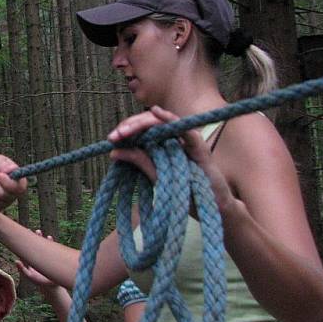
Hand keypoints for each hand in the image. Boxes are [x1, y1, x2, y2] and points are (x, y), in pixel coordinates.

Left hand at [15, 230, 57, 290]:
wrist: (51, 286)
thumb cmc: (40, 282)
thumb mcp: (30, 276)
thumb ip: (22, 269)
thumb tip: (15, 260)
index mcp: (29, 261)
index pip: (25, 250)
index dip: (22, 243)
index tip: (20, 235)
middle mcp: (36, 257)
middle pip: (33, 245)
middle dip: (31, 237)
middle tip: (29, 230)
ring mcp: (44, 257)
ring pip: (41, 245)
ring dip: (40, 238)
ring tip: (38, 231)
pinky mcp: (52, 258)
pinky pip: (51, 248)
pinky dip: (50, 242)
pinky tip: (49, 237)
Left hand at [108, 106, 235, 213]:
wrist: (211, 208)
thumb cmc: (186, 191)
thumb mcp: (156, 176)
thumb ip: (139, 162)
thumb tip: (113, 152)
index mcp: (164, 144)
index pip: (143, 130)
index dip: (126, 131)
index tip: (111, 139)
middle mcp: (175, 138)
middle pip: (151, 123)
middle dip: (130, 126)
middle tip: (115, 136)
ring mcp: (187, 140)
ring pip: (163, 122)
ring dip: (142, 123)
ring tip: (125, 130)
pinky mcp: (198, 146)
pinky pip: (184, 128)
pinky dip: (169, 118)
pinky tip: (156, 112)